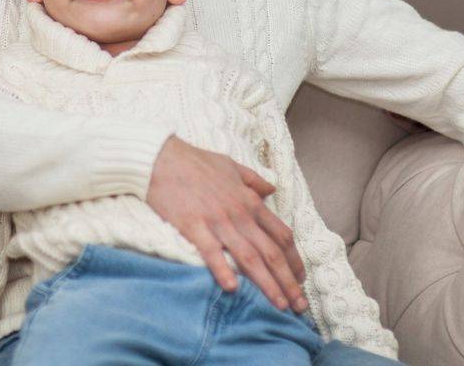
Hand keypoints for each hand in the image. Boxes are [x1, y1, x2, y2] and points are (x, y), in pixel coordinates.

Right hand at [145, 136, 307, 311]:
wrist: (162, 158)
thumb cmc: (196, 162)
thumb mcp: (232, 165)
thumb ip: (254, 180)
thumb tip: (272, 190)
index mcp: (250, 201)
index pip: (281, 234)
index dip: (294, 259)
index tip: (301, 278)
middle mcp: (240, 214)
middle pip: (271, 252)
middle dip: (288, 281)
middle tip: (300, 305)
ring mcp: (218, 221)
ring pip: (249, 257)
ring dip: (267, 284)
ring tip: (280, 305)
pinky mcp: (194, 227)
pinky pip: (212, 252)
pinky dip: (224, 270)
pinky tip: (233, 289)